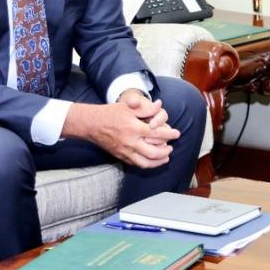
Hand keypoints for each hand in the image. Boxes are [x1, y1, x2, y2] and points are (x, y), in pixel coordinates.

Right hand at [63, 98, 179, 168]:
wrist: (91, 124)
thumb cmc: (111, 113)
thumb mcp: (128, 106)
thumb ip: (145, 108)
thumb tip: (159, 105)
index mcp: (134, 128)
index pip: (157, 133)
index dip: (169, 134)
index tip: (177, 134)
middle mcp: (130, 142)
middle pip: (153, 152)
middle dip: (165, 151)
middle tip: (171, 147)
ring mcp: (125, 151)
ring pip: (145, 162)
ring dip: (158, 161)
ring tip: (166, 157)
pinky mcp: (120, 156)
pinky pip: (136, 164)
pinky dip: (147, 164)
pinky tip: (152, 161)